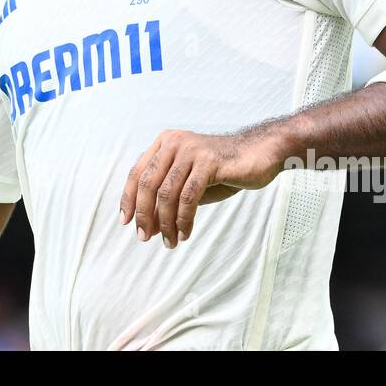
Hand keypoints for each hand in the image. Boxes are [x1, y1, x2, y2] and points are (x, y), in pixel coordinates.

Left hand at [117, 127, 286, 247]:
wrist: (259, 154)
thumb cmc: (223, 170)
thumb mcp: (190, 183)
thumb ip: (168, 198)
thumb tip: (147, 225)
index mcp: (165, 143)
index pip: (138, 173)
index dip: (129, 198)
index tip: (125, 222)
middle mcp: (173, 142)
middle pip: (148, 183)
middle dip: (144, 214)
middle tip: (144, 237)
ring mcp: (191, 150)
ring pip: (167, 193)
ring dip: (165, 222)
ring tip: (169, 242)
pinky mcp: (208, 161)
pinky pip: (188, 196)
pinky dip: (184, 219)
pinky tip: (185, 233)